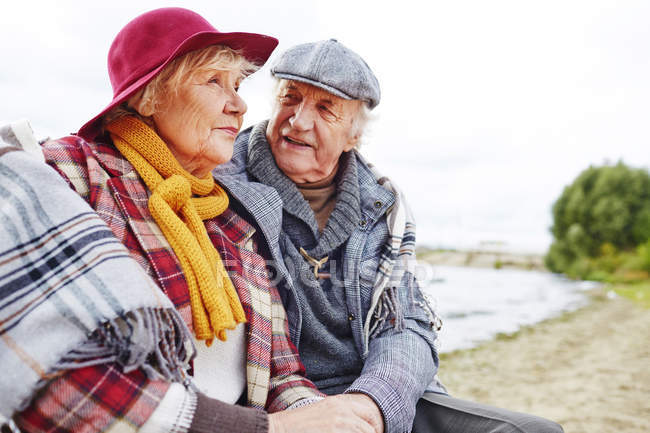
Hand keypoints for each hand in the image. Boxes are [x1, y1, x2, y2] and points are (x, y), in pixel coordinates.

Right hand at [268, 394, 383, 432]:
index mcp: (340, 402)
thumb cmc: (299, 426)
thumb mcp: (322, 413)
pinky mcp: (335, 431)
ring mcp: (340, 421)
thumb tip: (354, 426)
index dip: (373, 429)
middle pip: (371, 429)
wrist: (280, 429)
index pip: (369, 415)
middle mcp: (343, 409)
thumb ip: (340, 416)